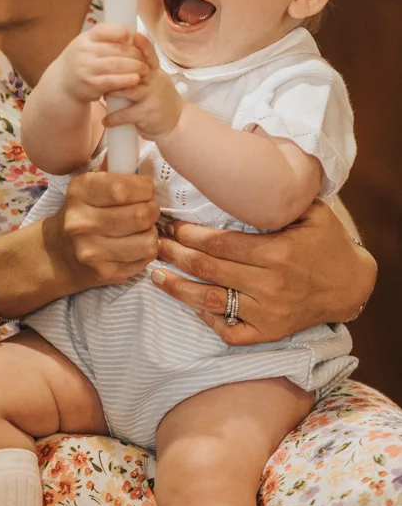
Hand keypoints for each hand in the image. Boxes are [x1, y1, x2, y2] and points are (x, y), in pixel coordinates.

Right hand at [44, 169, 159, 289]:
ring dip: (152, 231)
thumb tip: (138, 153)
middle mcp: (81, 223)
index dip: (144, 187)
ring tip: (143, 226)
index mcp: (79, 193)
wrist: (58, 253)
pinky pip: (144, 259)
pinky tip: (136, 243)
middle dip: (153, 208)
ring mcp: (92, 251)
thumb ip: (114, 170)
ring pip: (147, 240)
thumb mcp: (89, 186)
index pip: (122, 188)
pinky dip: (147, 249)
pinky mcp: (105, 273)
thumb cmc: (83, 211)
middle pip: (139, 215)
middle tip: (149, 207)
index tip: (147, 188)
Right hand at [56, 23, 147, 103]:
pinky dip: (126, 80)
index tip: (133, 38)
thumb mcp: (88, 44)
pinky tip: (136, 79)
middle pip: (115, 49)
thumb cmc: (82, 60)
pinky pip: (112, 81)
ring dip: (134, 67)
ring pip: (115, 65)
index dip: (121, 33)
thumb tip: (133, 34)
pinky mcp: (91, 85)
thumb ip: (106, 38)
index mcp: (86, 38)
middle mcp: (84, 51)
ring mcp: (87, 68)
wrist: (63, 83)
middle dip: (135, 53)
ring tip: (145, 69)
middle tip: (146, 58)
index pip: (104, 30)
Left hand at [102, 32, 182, 140]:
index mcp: (156, 72)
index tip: (133, 35)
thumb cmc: (161, 99)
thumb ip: (144, 68)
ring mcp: (151, 97)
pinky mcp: (147, 113)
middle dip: (116, 72)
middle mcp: (155, 81)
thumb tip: (124, 53)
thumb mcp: (157, 80)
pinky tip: (106, 120)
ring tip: (102, 96)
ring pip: (126, 90)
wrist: (177, 122)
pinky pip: (125, 114)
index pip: (149, 54)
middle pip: (134, 70)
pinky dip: (113, 118)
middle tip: (100, 73)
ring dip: (111, 93)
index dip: (142, 44)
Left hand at [151, 200, 376, 344]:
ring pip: (212, 301)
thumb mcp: (311, 211)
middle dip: (176, 254)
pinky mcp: (269, 333)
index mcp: (277, 253)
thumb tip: (246, 173)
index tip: (170, 225)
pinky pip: (231, 332)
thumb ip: (279, 198)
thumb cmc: (326, 241)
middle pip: (210, 269)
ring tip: (156, 274)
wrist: (350, 285)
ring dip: (179, 288)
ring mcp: (268, 313)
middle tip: (154, 242)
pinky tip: (191, 304)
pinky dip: (208, 320)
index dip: (190, 235)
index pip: (221, 244)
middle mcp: (270, 285)